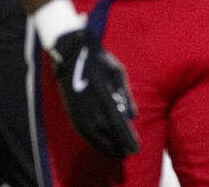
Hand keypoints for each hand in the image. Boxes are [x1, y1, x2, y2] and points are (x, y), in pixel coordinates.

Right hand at [51, 28, 138, 158]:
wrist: (72, 55)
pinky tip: (101, 145)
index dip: (127, 139)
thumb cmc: (99, 61)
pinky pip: (84, 133)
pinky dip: (94, 142)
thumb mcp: (117, 72)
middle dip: (119, 146)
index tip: (135, 148)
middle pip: (107, 134)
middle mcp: (90, 108)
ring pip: (94, 137)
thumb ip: (125, 95)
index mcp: (103, 97)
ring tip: (118, 154)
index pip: (117, 125)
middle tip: (129, 153)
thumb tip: (133, 116)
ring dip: (107, 147)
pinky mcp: (72, 113)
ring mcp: (79, 112)